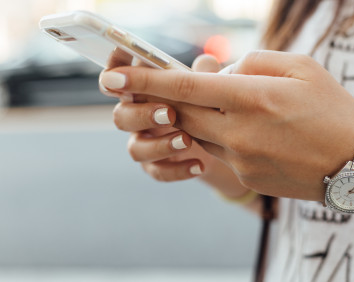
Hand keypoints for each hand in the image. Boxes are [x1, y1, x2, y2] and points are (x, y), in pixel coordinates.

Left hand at [100, 50, 353, 200]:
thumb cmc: (333, 109)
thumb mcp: (301, 67)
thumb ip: (253, 61)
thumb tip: (219, 70)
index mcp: (253, 97)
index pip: (186, 86)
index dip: (145, 80)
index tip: (113, 78)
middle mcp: (240, 131)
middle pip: (182, 112)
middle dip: (166, 99)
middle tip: (162, 88)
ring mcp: (241, 158)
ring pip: (198, 133)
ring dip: (200, 116)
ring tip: (232, 107)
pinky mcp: (245, 176)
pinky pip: (219, 151)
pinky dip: (222, 135)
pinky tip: (253, 132)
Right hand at [100, 54, 221, 181]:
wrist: (218, 142)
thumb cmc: (204, 103)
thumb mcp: (207, 87)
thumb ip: (203, 74)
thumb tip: (207, 61)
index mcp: (142, 90)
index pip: (118, 79)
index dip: (113, 72)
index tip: (121, 71)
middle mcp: (136, 116)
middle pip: (121, 116)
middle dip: (143, 114)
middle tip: (170, 113)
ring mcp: (144, 142)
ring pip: (135, 148)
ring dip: (160, 145)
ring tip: (188, 141)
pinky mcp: (156, 165)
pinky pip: (157, 171)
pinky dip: (178, 169)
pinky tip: (200, 165)